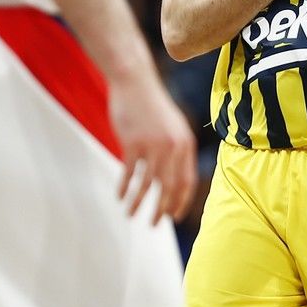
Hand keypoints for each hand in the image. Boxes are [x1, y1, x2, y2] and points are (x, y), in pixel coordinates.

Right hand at [111, 67, 196, 224]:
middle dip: (161, 209)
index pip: (187, 181)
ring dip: (138, 203)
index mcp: (185, 144)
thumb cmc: (152, 105)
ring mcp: (152, 145)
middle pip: (168, 187)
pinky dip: (123, 187)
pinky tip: (119, 197)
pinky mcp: (132, 143)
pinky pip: (128, 172)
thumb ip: (176, 150)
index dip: (180, 201)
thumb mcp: (172, 126)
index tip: (174, 216)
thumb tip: (174, 179)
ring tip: (131, 216)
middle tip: (155, 224)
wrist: (135, 82)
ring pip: (146, 184)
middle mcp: (172, 147)